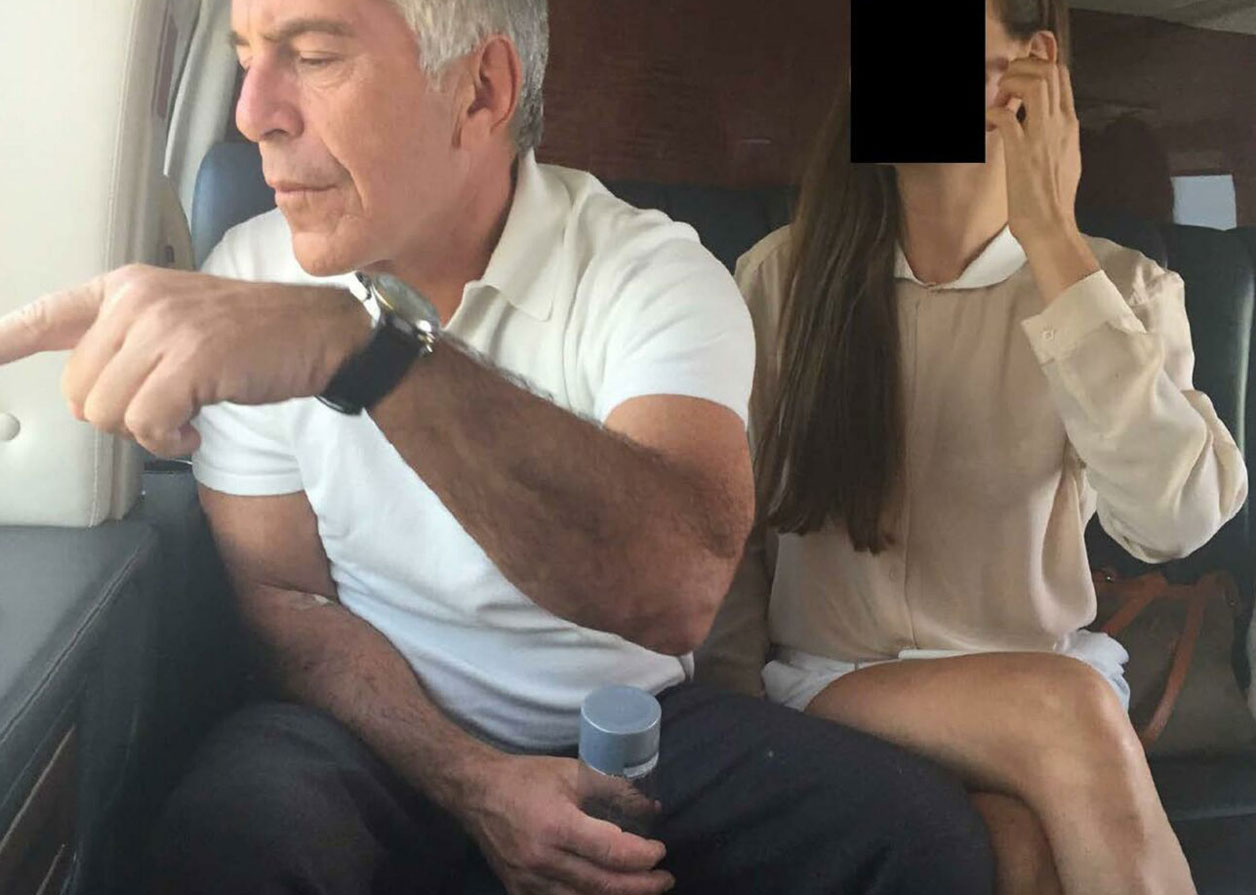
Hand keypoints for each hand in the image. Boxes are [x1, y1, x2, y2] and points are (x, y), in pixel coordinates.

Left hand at [0, 264, 371, 456]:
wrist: (320, 333)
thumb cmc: (255, 335)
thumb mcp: (179, 321)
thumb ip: (126, 343)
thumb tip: (84, 397)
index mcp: (127, 287)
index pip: (46, 315)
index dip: (5, 340)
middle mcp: (137, 300)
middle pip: (78, 390)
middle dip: (119, 416)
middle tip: (165, 409)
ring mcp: (164, 327)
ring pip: (108, 412)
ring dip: (147, 433)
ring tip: (184, 418)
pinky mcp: (191, 359)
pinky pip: (147, 425)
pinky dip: (169, 443)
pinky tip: (194, 432)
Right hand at [462, 754, 673, 894]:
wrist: (476, 793)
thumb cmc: (527, 778)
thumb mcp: (573, 773)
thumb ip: (613, 789)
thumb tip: (651, 808)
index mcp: (557, 826)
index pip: (611, 851)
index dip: (642, 856)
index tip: (660, 851)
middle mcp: (543, 860)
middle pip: (602, 885)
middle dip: (640, 886)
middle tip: (664, 880)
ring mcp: (529, 881)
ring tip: (642, 889)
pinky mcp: (518, 891)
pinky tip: (606, 894)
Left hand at [986, 58, 1082, 245]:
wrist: (1051, 226)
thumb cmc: (1053, 197)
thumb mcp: (1065, 156)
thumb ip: (1058, 132)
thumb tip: (1050, 118)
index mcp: (1069, 124)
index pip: (1061, 74)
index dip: (1037, 62)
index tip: (1017, 74)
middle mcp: (1059, 124)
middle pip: (1049, 70)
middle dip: (1022, 67)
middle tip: (1004, 87)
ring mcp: (1042, 137)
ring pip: (1035, 83)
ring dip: (1010, 83)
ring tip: (999, 101)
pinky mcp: (1021, 153)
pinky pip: (1006, 116)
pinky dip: (992, 113)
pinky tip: (988, 125)